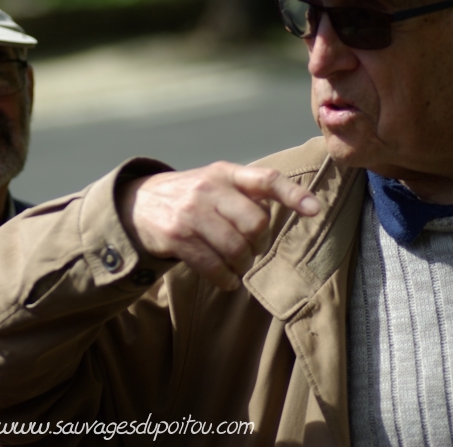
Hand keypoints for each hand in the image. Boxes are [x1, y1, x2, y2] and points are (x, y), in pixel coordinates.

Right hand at [118, 161, 319, 290]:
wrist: (138, 204)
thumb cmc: (191, 196)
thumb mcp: (216, 181)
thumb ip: (248, 191)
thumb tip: (297, 208)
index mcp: (226, 173)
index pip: (265, 180)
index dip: (293, 194)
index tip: (315, 210)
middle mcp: (209, 189)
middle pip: (255, 224)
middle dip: (259, 243)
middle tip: (251, 249)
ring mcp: (191, 213)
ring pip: (235, 249)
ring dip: (242, 265)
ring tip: (237, 265)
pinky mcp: (178, 237)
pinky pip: (213, 266)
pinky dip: (226, 279)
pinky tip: (226, 279)